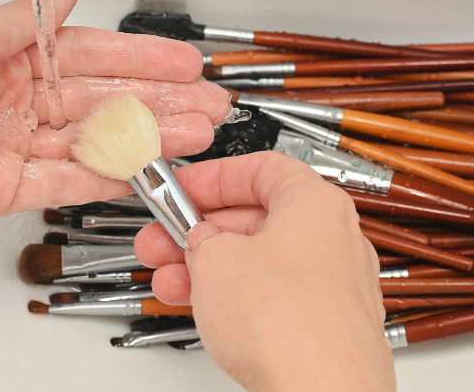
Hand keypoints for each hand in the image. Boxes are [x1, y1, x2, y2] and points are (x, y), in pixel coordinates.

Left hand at [0, 0, 231, 247]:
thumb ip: (27, 19)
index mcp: (4, 58)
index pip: (86, 55)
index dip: (137, 58)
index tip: (180, 63)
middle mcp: (10, 100)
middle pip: (97, 99)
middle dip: (155, 101)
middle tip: (204, 106)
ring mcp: (9, 146)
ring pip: (89, 140)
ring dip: (141, 138)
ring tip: (190, 137)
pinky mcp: (3, 189)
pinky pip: (62, 179)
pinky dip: (100, 175)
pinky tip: (137, 170)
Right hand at [134, 152, 395, 391]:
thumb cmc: (289, 326)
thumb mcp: (215, 259)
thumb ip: (201, 238)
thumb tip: (201, 240)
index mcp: (316, 204)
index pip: (261, 169)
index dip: (213, 177)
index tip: (182, 189)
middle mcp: (333, 241)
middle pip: (255, 219)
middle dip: (198, 230)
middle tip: (163, 238)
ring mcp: (333, 286)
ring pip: (257, 262)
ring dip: (207, 268)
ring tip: (169, 280)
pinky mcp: (324, 325)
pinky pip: (270, 297)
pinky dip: (233, 296)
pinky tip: (200, 306)